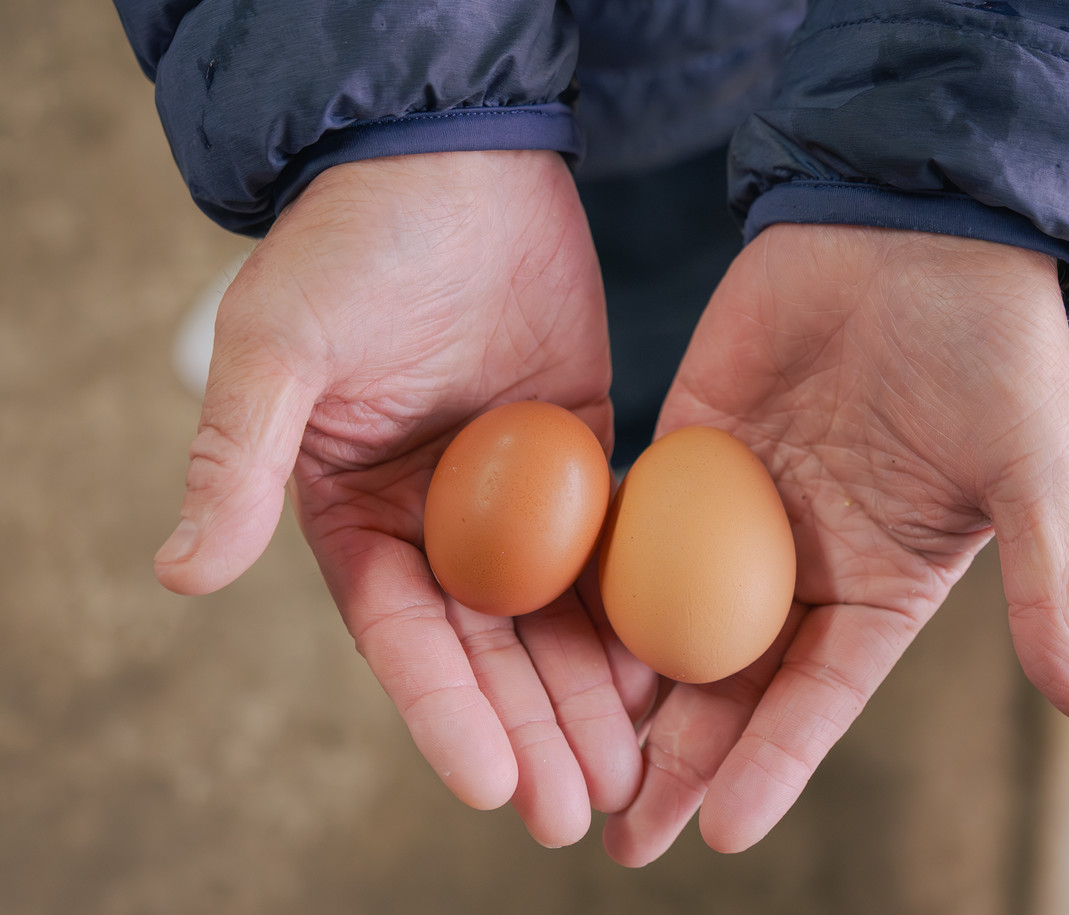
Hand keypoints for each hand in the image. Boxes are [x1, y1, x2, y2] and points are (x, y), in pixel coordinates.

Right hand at [154, 150, 648, 846]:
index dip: (443, 715)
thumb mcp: (278, 350)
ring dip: (589, 696)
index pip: (402, 637)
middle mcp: (439, 523)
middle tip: (576, 811)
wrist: (453, 162)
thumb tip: (179, 574)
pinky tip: (668, 671)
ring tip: (632, 771)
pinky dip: (635, 608)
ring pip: (555, 616)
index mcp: (358, 515)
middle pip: (488, 650)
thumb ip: (235, 460)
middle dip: (530, 732)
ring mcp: (519, 495)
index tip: (489, 785)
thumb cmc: (352, 247)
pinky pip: (614, 546)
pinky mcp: (586, 455)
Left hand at [603, 224, 1068, 865]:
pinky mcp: (686, 441)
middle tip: (624, 833)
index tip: (721, 832)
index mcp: (880, 583)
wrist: (920, 227)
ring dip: (624, 683)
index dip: (772, 765)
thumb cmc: (995, 347)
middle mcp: (802, 559)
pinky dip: (594, 571)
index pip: (818, 697)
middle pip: (730, 678)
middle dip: (681, 757)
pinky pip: (632, 517)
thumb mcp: (1036, 472)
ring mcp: (736, 504)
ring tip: (575, 752)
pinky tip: (547, 625)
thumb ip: (1050, 586)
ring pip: (668, 611)